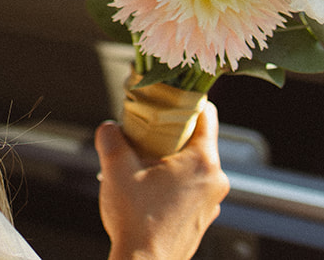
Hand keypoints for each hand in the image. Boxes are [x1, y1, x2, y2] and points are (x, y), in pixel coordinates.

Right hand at [96, 100, 229, 259]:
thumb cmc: (137, 222)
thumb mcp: (116, 169)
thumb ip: (111, 138)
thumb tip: (109, 127)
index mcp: (202, 161)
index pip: (206, 113)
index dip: (184, 101)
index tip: (165, 100)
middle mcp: (215, 180)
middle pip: (196, 140)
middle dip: (168, 134)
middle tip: (142, 136)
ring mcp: (210, 201)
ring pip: (192, 165)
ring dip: (168, 160)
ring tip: (140, 167)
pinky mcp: (202, 218)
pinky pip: (190, 188)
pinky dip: (172, 183)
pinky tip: (147, 192)